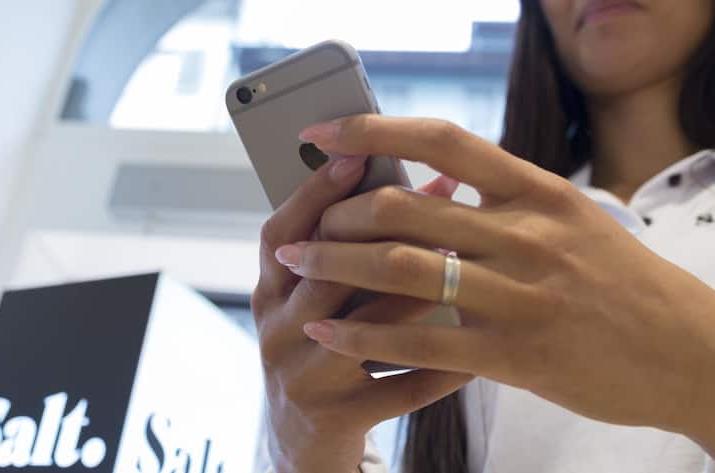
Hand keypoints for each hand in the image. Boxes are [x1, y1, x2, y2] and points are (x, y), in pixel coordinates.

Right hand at [253, 153, 471, 472]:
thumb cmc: (320, 348)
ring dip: (418, 292)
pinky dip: (443, 368)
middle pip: (322, 273)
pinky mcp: (338, 418)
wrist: (300, 440)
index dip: (312, 193)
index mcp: (270, 292)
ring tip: (463, 260)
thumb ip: (345, 251)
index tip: (354, 154)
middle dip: (383, 231)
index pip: (279, 232)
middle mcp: (276, 332)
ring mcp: (304, 377)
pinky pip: (401, 389)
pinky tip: (479, 348)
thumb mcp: (314, 299)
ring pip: (365, 327)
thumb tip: (422, 180)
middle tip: (441, 195)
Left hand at [277, 114, 714, 443]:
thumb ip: (504, 202)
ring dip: (335, 262)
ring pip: (401, 267)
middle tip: (301, 225)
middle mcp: (525, 234)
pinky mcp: (514, 353)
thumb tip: (430, 186)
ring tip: (298, 263)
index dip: (372, 131)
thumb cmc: (621, 284)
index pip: (441, 141)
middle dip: (337, 213)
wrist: (688, 352)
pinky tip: (327, 330)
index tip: (322, 134)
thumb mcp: (571, 219)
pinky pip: (419, 341)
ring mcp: (519, 294)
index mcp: (537, 192)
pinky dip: (361, 333)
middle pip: (404, 206)